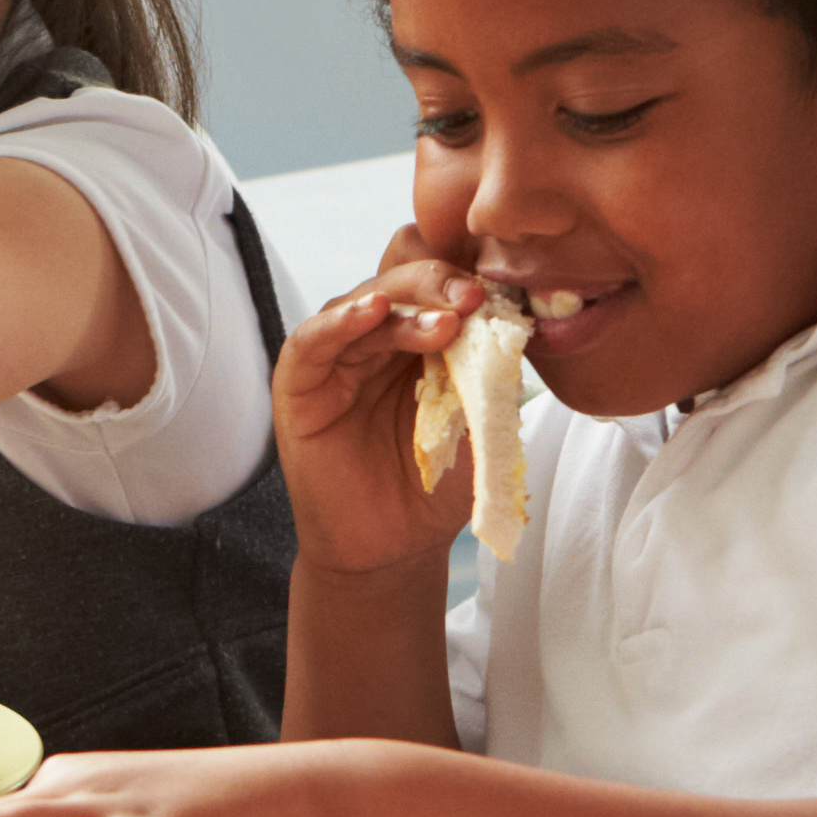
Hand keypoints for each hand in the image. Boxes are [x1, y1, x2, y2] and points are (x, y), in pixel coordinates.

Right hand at [265, 234, 489, 586]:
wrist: (393, 547)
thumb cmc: (435, 485)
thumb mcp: (477, 416)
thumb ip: (490, 366)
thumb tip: (517, 315)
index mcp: (420, 335)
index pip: (437, 276)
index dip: (466, 269)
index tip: (504, 284)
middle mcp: (375, 336)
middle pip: (401, 276)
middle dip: (441, 281)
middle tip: (474, 298)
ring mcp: (336, 356)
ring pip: (365, 301)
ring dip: (407, 303)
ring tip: (446, 321)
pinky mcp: (299, 383)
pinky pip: (314, 340)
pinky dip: (341, 320)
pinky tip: (372, 312)